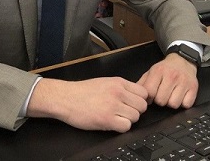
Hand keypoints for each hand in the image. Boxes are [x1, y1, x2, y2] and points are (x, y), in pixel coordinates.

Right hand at [27, 77, 147, 132]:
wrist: (66, 98)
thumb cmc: (82, 91)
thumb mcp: (105, 82)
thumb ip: (121, 87)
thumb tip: (134, 95)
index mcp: (118, 82)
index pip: (143, 92)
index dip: (140, 100)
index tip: (134, 104)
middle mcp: (118, 92)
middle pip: (142, 106)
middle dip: (136, 111)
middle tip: (125, 113)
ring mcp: (113, 105)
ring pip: (136, 117)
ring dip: (128, 120)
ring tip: (117, 118)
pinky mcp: (107, 119)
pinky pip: (126, 126)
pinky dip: (121, 127)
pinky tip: (113, 123)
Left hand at [137, 53, 197, 108]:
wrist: (182, 60)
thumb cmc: (165, 69)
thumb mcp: (151, 72)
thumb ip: (142, 83)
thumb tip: (135, 96)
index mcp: (158, 71)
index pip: (149, 92)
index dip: (148, 98)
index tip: (151, 96)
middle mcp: (171, 76)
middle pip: (161, 101)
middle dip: (160, 100)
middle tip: (162, 93)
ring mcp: (184, 82)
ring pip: (173, 105)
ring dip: (171, 102)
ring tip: (171, 94)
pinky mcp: (194, 88)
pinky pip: (186, 105)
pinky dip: (183, 103)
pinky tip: (180, 95)